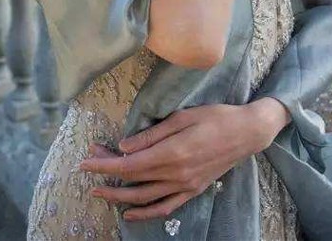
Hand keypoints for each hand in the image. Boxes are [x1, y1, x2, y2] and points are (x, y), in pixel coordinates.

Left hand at [79, 100, 288, 221]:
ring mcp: (185, 186)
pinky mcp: (192, 191)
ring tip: (100, 191)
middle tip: (90, 164)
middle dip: (107, 173)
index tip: (85, 161)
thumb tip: (124, 146)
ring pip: (144, 197)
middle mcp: (176, 174)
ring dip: (119, 196)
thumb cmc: (215, 117)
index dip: (104, 164)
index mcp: (172, 153)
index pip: (129, 164)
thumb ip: (152, 135)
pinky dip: (145, 213)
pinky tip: (130, 213)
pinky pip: (165, 207)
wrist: (247, 133)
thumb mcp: (182, 117)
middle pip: (133, 179)